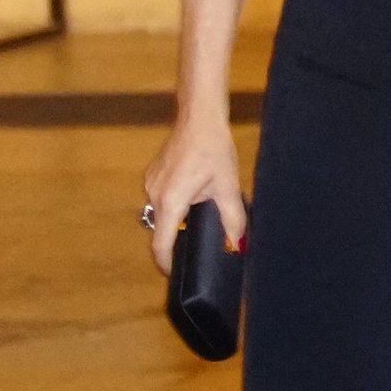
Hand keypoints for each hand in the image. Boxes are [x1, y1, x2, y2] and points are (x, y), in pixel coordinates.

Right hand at [142, 116, 247, 275]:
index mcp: (171, 201)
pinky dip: (174, 202)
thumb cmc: (213, 147)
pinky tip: (194, 192)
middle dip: (177, 238)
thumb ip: (233, 218)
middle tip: (197, 241)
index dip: (166, 263)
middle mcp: (154, 194)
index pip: (161, 244)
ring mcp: (151, 183)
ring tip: (200, 211)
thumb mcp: (227, 185)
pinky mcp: (152, 174)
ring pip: (161, 213)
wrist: (199, 116)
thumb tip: (239, 244)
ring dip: (177, 217)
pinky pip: (161, 197)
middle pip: (161, 229)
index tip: (175, 274)